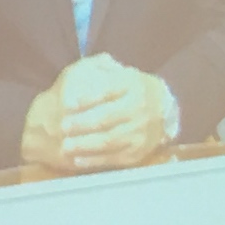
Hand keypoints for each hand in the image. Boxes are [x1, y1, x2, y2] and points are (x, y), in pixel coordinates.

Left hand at [50, 54, 176, 170]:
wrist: (161, 110)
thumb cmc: (130, 89)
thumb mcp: (120, 73)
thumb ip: (100, 67)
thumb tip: (87, 65)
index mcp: (132, 84)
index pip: (108, 90)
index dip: (88, 98)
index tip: (67, 104)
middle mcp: (138, 107)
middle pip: (108, 117)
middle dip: (83, 123)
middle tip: (62, 126)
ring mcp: (139, 131)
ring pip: (110, 140)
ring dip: (86, 144)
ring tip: (65, 146)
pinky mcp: (137, 151)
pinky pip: (114, 157)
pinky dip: (95, 160)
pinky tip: (78, 159)